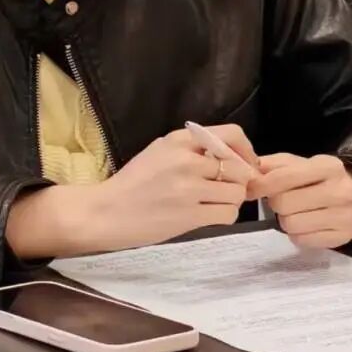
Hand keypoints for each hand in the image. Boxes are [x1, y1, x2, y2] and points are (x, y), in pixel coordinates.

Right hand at [7, 125, 258, 258]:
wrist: (105, 213)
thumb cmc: (131, 183)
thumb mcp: (158, 152)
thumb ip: (190, 149)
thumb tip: (229, 157)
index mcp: (179, 140)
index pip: (231, 134)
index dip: (246, 151)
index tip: (246, 164)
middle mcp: (187, 160)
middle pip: (239, 168)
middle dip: (241, 181)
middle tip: (231, 190)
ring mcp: (189, 188)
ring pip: (237, 192)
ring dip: (232, 201)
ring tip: (215, 203)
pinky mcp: (189, 215)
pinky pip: (228, 214)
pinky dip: (225, 216)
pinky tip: (210, 215)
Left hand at [249, 154, 351, 249]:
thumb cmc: (321, 178)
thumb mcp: (301, 164)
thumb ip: (275, 165)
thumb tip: (252, 171)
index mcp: (328, 167)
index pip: (283, 177)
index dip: (261, 184)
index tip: (252, 189)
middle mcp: (339, 191)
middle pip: (283, 203)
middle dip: (276, 202)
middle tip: (282, 200)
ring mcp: (343, 217)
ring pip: (290, 225)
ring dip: (285, 220)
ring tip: (295, 212)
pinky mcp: (341, 237)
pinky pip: (302, 241)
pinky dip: (297, 234)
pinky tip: (305, 224)